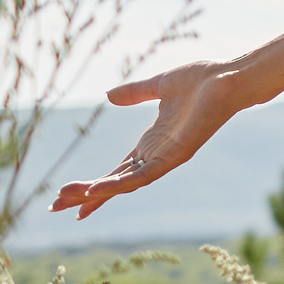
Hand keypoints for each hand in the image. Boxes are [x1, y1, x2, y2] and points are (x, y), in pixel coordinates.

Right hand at [50, 61, 246, 219]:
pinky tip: (97, 190)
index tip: (66, 196)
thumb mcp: (159, 85)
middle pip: (115, 182)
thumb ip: (135, 93)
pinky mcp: (177, 155)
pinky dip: (120, 184)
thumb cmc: (203, 80)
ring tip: (66, 199)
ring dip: (95, 192)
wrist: (229, 76)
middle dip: (85, 195)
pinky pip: (144, 175)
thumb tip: (108, 95)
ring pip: (124, 183)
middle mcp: (157, 154)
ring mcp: (166, 157)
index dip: (93, 184)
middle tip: (54, 206)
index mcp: (152, 142)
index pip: (116, 170)